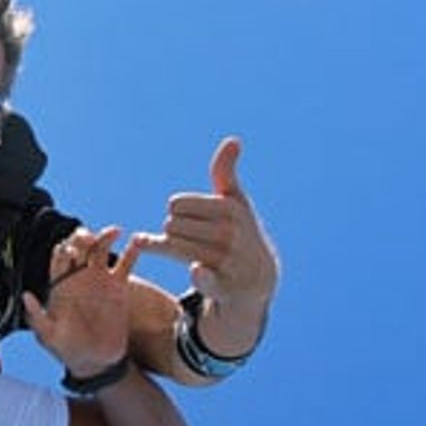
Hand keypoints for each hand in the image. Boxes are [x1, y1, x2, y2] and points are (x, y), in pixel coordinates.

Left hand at [24, 225, 134, 375]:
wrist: (95, 361)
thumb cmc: (67, 348)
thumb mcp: (49, 335)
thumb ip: (38, 316)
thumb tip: (26, 296)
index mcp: (60, 283)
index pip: (60, 256)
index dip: (65, 249)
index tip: (72, 253)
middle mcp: (79, 277)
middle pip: (80, 246)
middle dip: (83, 236)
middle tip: (90, 239)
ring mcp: (100, 279)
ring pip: (102, 248)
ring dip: (106, 236)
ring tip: (114, 232)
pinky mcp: (119, 287)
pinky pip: (126, 264)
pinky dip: (132, 251)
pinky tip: (137, 242)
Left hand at [126, 138, 278, 351]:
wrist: (259, 279)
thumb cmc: (240, 232)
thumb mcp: (235, 201)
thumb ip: (226, 173)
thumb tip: (233, 140)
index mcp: (230, 209)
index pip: (176, 205)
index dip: (176, 212)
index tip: (189, 218)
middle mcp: (230, 233)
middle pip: (171, 226)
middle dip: (173, 231)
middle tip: (187, 238)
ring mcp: (228, 260)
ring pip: (174, 248)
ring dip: (166, 249)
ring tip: (175, 249)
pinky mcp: (225, 286)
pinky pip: (205, 278)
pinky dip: (201, 275)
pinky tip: (197, 270)